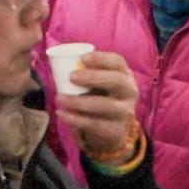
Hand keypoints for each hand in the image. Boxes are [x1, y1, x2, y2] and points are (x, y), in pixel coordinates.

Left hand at [54, 47, 143, 169]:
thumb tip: (62, 64)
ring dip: (79, 101)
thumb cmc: (101, 98)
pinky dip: (74, 119)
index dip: (101, 58)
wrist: (113, 130)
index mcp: (125, 75)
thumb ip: (89, 74)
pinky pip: (94, 124)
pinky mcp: (115, 130)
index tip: (82, 59)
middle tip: (71, 77)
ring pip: (104, 105)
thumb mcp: (101, 84)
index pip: (118, 62)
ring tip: (59, 98)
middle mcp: (129, 92)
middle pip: (116, 80)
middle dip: (93, 77)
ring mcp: (125, 112)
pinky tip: (61, 113)